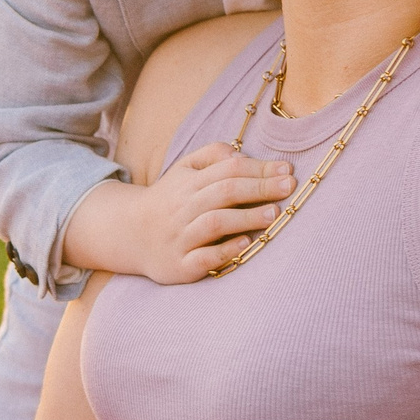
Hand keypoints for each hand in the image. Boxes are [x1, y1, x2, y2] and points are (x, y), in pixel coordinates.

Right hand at [71, 143, 293, 284]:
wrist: (131, 234)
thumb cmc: (170, 199)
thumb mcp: (183, 170)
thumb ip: (211, 156)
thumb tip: (241, 154)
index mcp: (187, 183)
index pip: (227, 170)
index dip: (258, 169)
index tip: (286, 170)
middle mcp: (183, 208)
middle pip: (223, 193)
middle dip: (259, 188)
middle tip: (288, 188)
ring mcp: (180, 238)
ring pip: (214, 224)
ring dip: (245, 218)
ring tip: (273, 215)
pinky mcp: (180, 265)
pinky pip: (203, 258)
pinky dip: (225, 251)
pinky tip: (245, 244)